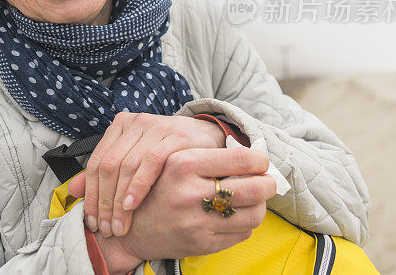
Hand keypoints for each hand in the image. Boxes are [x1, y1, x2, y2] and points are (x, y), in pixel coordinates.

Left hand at [68, 112, 225, 237]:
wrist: (207, 139)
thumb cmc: (168, 153)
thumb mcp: (134, 160)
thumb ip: (104, 174)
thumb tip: (72, 191)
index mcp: (120, 125)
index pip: (96, 162)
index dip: (91, 194)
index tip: (91, 220)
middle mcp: (135, 123)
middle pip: (109, 165)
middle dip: (104, 201)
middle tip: (105, 228)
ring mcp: (155, 126)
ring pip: (127, 166)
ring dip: (120, 200)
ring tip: (118, 225)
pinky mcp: (175, 135)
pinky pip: (151, 162)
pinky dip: (139, 186)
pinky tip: (132, 205)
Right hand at [94, 147, 275, 268]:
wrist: (127, 227)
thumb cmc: (156, 188)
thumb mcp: (172, 163)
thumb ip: (207, 156)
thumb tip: (252, 152)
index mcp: (182, 164)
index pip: (242, 159)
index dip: (260, 160)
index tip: (260, 161)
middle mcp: (189, 193)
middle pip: (255, 188)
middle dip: (268, 184)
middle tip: (267, 181)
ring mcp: (196, 221)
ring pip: (254, 214)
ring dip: (259, 206)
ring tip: (252, 200)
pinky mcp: (201, 243)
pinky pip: (242, 234)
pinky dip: (244, 225)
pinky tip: (232, 217)